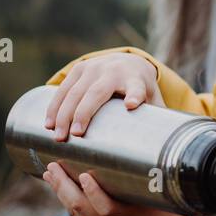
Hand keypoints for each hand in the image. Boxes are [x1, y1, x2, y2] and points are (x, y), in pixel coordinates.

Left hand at [43, 162, 192, 215]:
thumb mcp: (169, 206)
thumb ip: (155, 186)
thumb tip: (150, 159)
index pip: (107, 206)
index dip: (92, 192)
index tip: (83, 174)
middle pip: (82, 207)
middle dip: (63, 185)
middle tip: (52, 166)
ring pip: (78, 213)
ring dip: (61, 192)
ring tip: (50, 174)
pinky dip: (70, 204)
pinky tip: (63, 193)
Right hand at [44, 53, 161, 141]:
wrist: (128, 61)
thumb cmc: (141, 89)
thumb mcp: (153, 100)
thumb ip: (158, 121)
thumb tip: (168, 154)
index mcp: (135, 79)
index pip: (137, 87)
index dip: (134, 95)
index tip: (131, 105)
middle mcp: (113, 70)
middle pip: (96, 93)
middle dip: (84, 113)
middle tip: (75, 136)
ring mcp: (93, 68)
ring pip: (75, 91)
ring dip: (63, 113)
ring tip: (57, 136)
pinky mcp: (79, 69)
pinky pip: (63, 89)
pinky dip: (54, 106)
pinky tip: (47, 123)